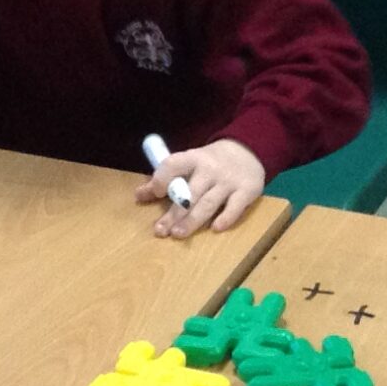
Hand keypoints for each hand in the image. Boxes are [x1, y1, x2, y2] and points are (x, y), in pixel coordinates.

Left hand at [135, 137, 264, 237]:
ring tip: (178, 234)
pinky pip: (236, 207)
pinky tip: (216, 229)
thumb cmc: (209, 163)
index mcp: (193, 159)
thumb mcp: (188, 164)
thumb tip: (138, 196)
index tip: (156, 193)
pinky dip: (226, 218)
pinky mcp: (247, 191)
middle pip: (190, 192)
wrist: (248, 151)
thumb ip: (165, 179)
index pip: (175, 164)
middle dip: (175, 212)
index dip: (163, 177)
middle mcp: (210, 169)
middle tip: (161, 230)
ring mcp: (229, 181)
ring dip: (193, 220)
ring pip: (209, 202)